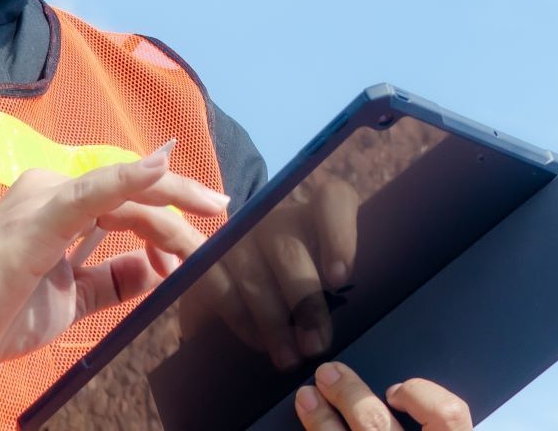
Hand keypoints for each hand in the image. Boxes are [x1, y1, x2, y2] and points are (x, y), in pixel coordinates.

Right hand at [0, 142, 229, 383]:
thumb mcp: (70, 298)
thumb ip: (112, 280)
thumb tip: (157, 269)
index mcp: (59, 206)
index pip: (129, 202)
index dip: (169, 218)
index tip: (203, 235)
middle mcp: (52, 192)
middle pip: (135, 193)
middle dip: (182, 208)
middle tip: (222, 215)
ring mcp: (43, 201)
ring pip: (125, 195)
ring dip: (169, 215)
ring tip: (199, 236)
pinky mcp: (36, 221)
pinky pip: (91, 194)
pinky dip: (127, 179)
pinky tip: (160, 169)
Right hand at [178, 174, 359, 369]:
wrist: (248, 283)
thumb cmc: (303, 283)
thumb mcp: (326, 276)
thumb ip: (338, 286)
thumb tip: (351, 322)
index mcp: (314, 214)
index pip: (333, 199)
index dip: (339, 235)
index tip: (341, 278)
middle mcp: (274, 218)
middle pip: (290, 250)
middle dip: (305, 302)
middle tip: (316, 345)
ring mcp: (238, 237)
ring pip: (256, 276)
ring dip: (275, 323)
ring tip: (290, 358)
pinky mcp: (207, 260)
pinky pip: (222, 290)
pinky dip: (242, 321)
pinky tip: (259, 343)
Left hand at [294, 362, 471, 429]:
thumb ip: (434, 422)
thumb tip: (409, 396)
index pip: (448, 415)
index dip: (420, 395)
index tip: (396, 390)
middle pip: (378, 423)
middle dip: (349, 393)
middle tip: (330, 373)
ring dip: (320, 417)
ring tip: (308, 396)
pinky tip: (309, 424)